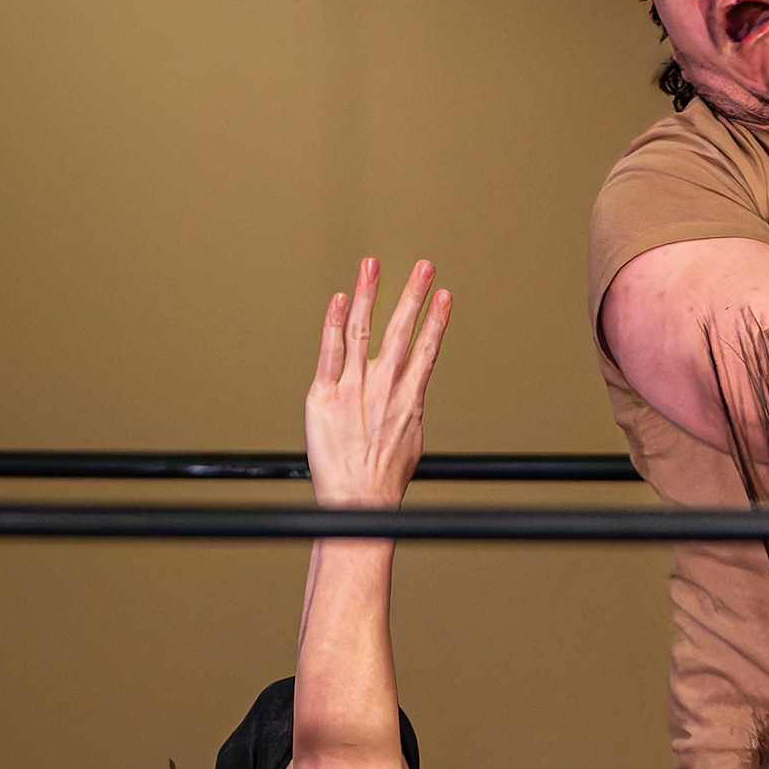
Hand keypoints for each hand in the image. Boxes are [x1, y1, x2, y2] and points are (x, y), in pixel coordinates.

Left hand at [305, 255, 452, 509]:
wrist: (358, 502)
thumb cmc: (382, 483)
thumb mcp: (410, 445)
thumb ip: (407, 412)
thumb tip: (411, 400)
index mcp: (408, 400)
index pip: (426, 350)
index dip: (436, 321)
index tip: (444, 297)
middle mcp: (382, 388)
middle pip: (400, 331)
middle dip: (414, 295)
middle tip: (423, 266)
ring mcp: (352, 388)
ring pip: (362, 330)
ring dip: (370, 294)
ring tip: (373, 266)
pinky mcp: (323, 395)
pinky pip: (328, 351)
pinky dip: (333, 322)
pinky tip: (338, 298)